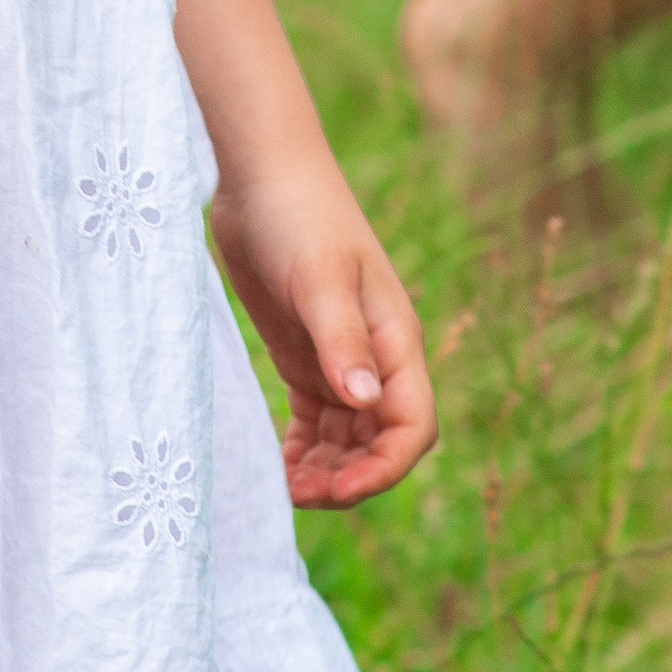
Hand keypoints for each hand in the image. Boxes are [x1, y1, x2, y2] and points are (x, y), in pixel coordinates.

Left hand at [211, 170, 436, 511]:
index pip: (411, 426)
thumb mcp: (321, 280)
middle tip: (296, 495)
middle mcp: (374, 358)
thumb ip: (342, 341)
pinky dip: (301, 450)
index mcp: (395, 342)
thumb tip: (366, 401)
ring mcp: (339, 359)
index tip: (338, 490)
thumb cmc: (299, 218)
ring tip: (282, 488)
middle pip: (378, 443)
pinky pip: (314, 422)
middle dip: (347, 478)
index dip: (383, 468)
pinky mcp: (304, 356)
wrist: (260, 176)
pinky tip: (276, 466)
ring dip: (323, 471)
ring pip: (345, 439)